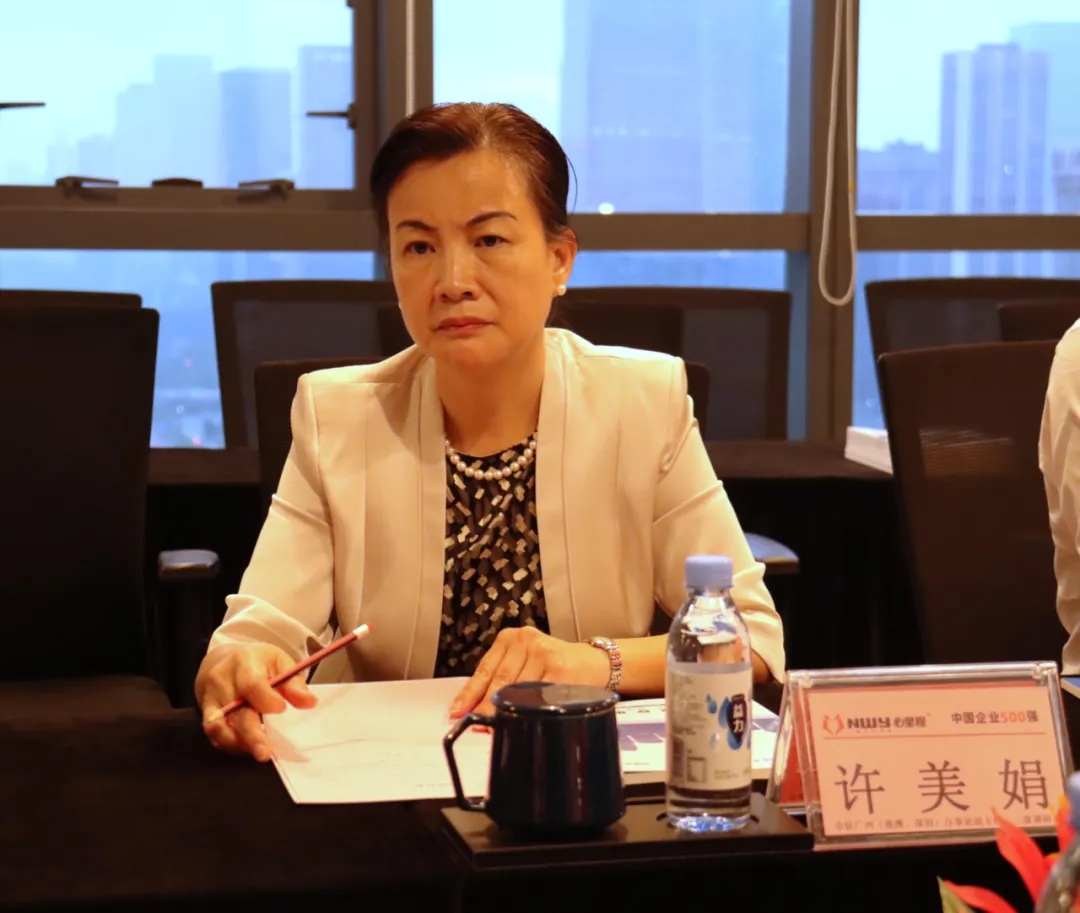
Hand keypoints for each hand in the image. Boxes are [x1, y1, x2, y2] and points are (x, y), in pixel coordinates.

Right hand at [195, 644, 317, 761]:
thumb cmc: (258, 663)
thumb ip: (294, 682)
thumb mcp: (279, 662)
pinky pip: (214, 734)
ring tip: (259, 752)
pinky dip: (230, 743)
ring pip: (219, 726)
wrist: (224, 660)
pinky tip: (247, 747)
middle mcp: (222, 680)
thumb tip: (309, 703)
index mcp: (244, 662)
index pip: (251, 684)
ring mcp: (210, 698)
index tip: (281, 709)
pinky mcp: (205, 713)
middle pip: (234, 710)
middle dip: (251, 734)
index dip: (266, 699)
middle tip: (265, 753)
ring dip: (239, 743)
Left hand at [449, 627, 610, 718]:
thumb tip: (477, 707)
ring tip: (495, 726)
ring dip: (505, 712)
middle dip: (485, 706)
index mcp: (511, 637)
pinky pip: (537, 695)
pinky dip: (527, 710)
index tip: (458, 711)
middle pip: (498, 681)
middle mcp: (525, 640)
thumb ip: (503, 677)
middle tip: (475, 724)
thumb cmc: (555, 664)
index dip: (470, 693)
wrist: (593, 662)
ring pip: (516, 690)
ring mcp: (543, 653)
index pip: (485, 669)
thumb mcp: (525, 660)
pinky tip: (522, 719)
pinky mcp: (559, 669)